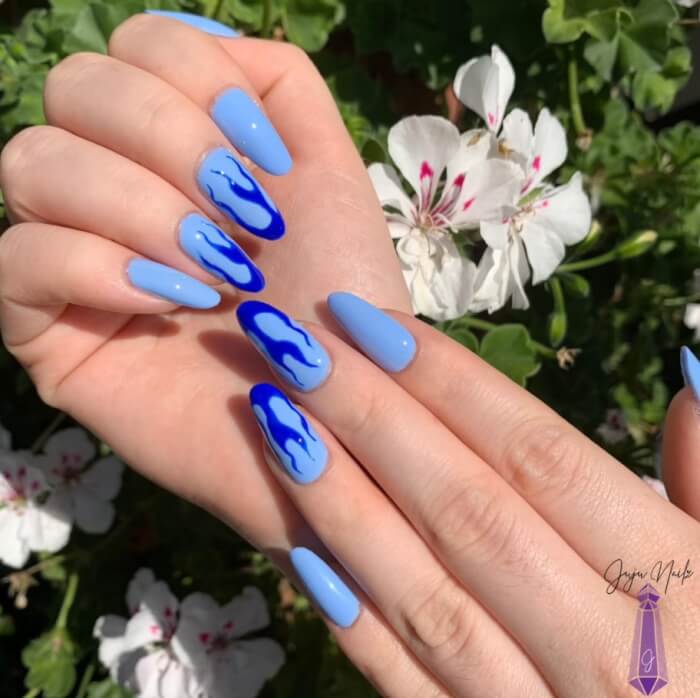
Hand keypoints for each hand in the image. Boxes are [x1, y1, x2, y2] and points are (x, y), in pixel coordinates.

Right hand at [0, 17, 407, 583]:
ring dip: (141, 206)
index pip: (133, 46)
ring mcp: (75, 257)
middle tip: (243, 215)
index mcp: (178, 144)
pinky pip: (19, 261)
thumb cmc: (340, 294)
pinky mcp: (51, 332)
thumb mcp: (328, 170)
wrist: (335, 404)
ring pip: (32, 164)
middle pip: (76, 89)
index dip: (198, 83)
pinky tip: (173, 300)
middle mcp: (117, 186)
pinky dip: (98, 265)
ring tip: (219, 269)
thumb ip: (274, 82)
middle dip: (170, 141)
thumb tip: (202, 44)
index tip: (268, 160)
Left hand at [236, 292, 699, 696]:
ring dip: (340, 501)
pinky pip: (411, 690)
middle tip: (295, 345)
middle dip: (371, 418)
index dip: (450, 383)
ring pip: (424, 594)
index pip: (538, 458)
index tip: (370, 323)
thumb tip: (688, 373)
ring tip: (274, 421)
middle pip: (465, 510)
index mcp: (677, 587)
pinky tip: (300, 550)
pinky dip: (357, 620)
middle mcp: (606, 652)